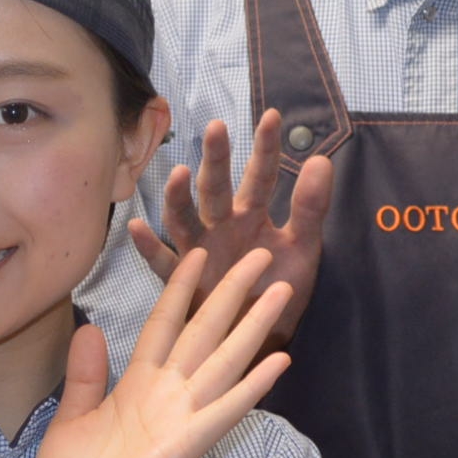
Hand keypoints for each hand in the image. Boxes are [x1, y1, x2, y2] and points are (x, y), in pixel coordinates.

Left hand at [32, 246, 294, 457]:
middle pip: (204, 332)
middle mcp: (164, 396)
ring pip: (223, 361)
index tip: (196, 254)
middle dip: (230, 293)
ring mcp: (179, 419)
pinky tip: (280, 361)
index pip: (163, 325)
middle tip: (259, 254)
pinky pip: (224, 410)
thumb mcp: (70, 420)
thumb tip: (91, 329)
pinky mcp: (186, 445)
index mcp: (135, 387)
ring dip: (254, 327)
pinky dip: (252, 387)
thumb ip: (85, 377)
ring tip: (281, 291)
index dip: (179, 288)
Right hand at [128, 111, 331, 339]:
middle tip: (216, 128)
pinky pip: (163, 264)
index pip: (260, 176)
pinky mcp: (185, 283)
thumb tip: (321, 159)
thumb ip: (310, 207)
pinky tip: (137, 229)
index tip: (273, 117)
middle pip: (216, 189)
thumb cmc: (280, 290)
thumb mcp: (304, 248)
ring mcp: (200, 252)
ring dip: (178, 197)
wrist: (262, 340)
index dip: (266, 148)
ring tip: (178, 175)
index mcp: (252, 215)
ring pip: (185, 219)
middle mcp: (222, 226)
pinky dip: (148, 248)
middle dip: (216, 160)